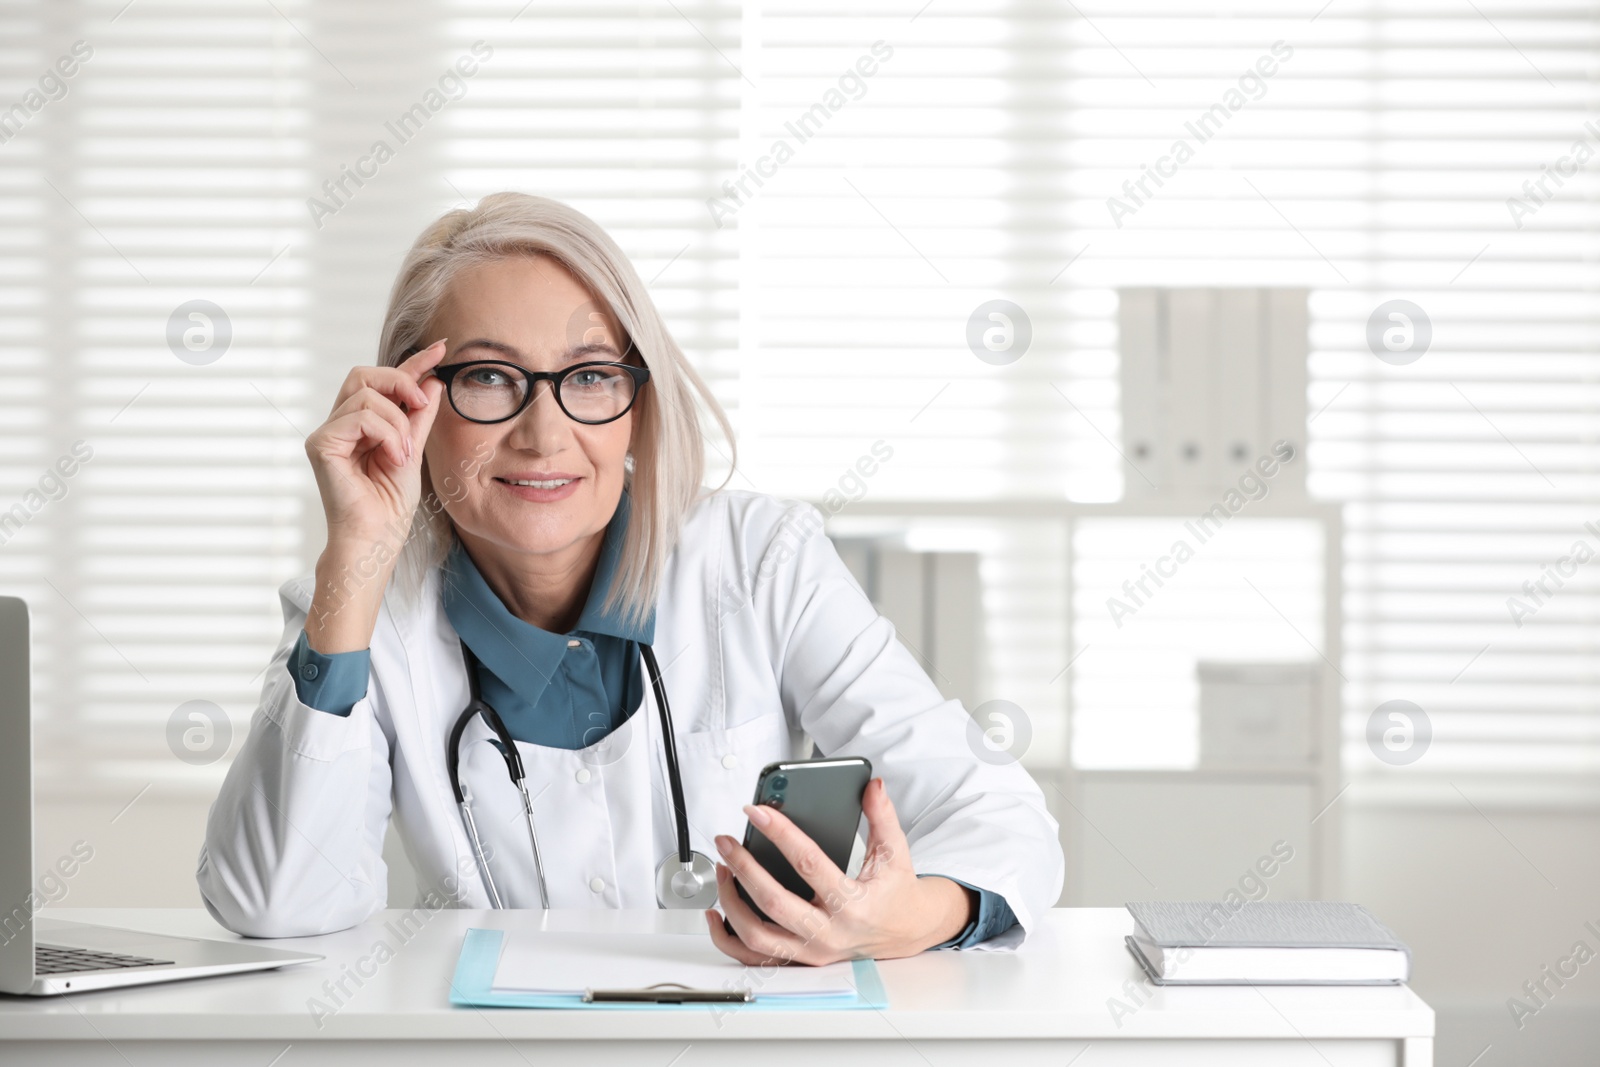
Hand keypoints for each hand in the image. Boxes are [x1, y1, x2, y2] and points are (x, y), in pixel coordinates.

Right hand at [302, 341, 446, 652]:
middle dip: (401, 382)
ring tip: (403, 454)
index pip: (383, 382)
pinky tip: (392, 457)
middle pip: (365, 375)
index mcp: (360, 424)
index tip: (442, 347)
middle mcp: (339, 424)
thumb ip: (419, 416)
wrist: (378, 538)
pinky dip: (386, 434)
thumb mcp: (414, 450)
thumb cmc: (390, 504)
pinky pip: (359, 416)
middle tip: (421, 406)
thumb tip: (432, 381)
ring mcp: (327, 433)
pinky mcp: (321, 445)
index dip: (412, 362)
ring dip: (397, 422)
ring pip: (367, 395)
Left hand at [705, 777, 975, 965]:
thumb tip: (872, 785)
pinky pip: (754, 956)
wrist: (906, 931)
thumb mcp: (895, 851)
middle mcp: (830, 933)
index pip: (809, 864)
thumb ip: (882, 816)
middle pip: (774, 903)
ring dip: (731, 903)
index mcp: (853, 904)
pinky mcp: (800, 960)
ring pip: (757, 936)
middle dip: (744, 869)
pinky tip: (715, 913)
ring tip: (722, 870)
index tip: (756, 812)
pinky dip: (727, 938)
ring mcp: (812, 952)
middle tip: (726, 842)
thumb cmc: (896, 891)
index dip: (780, 834)